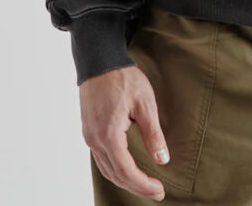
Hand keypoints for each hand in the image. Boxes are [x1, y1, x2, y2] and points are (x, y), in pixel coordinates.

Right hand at [80, 65, 170, 201]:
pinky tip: (127, 167)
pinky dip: (114, 168)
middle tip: (156, 191)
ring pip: (105, 168)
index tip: (159, 190)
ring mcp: (89, 135)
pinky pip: (100, 157)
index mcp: (109, 135)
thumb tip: (162, 159)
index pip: (126, 171)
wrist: (100, 60)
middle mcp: (95, 140)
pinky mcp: (88, 130)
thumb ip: (153, 133)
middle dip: (135, 186)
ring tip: (144, 183)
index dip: (143, 185)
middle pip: (114, 174)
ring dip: (124, 179)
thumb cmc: (123, 78)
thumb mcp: (145, 103)